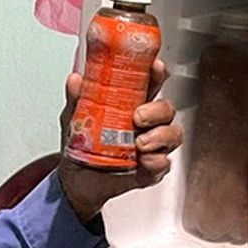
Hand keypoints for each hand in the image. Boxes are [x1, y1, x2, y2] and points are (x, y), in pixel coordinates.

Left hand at [57, 59, 181, 222]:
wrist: (74, 180)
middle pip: (166, 109)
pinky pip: (164, 163)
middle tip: (138, 116)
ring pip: (172, 134)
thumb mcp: (74, 116)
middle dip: (157, 110)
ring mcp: (151, 145)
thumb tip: (75, 81)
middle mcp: (146, 123)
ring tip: (140, 142)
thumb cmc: (81, 144)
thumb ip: (77, 98)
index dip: (158, 73)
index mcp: (132, 103)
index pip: (152, 83)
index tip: (156, 67)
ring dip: (160, 136)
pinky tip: (145, 160)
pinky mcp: (150, 169)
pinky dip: (157, 161)